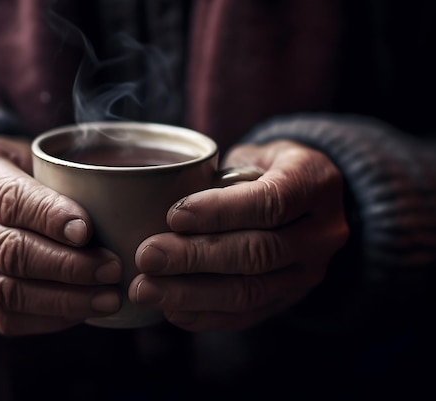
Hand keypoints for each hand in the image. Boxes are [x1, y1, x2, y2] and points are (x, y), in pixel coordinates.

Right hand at [0, 136, 121, 335]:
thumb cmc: (19, 169)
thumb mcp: (33, 153)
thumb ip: (63, 173)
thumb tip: (120, 205)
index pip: (8, 198)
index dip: (49, 217)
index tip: (88, 232)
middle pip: (8, 250)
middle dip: (66, 266)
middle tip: (111, 270)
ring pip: (5, 291)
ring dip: (62, 299)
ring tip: (106, 299)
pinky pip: (2, 316)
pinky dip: (47, 318)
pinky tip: (81, 312)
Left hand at [129, 140, 348, 331]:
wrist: (307, 199)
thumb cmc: (266, 169)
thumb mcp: (253, 154)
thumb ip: (222, 176)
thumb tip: (166, 209)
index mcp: (315, 184)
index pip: (271, 203)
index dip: (220, 212)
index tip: (174, 216)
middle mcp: (322, 233)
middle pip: (258, 253)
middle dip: (196, 258)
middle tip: (147, 257)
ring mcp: (309, 272)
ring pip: (251, 291)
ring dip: (192, 293)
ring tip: (147, 289)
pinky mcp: (291, 299)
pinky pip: (248, 315)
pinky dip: (206, 316)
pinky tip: (170, 310)